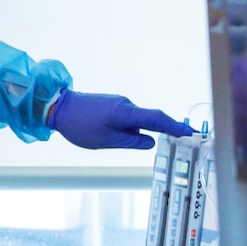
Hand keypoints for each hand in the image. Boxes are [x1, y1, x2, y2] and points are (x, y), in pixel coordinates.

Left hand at [47, 89, 194, 149]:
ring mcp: (119, 103)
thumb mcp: (105, 141)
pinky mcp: (112, 104)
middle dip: (163, 130)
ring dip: (138, 132)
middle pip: (149, 119)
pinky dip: (130, 128)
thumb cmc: (78, 125)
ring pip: (136, 120)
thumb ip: (130, 142)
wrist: (58, 106)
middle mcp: (125, 104)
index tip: (189, 132)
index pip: (157, 118)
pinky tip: (117, 136)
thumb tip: (151, 142)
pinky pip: (127, 118)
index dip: (174, 126)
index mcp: (125, 112)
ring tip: (121, 142)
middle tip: (179, 140)